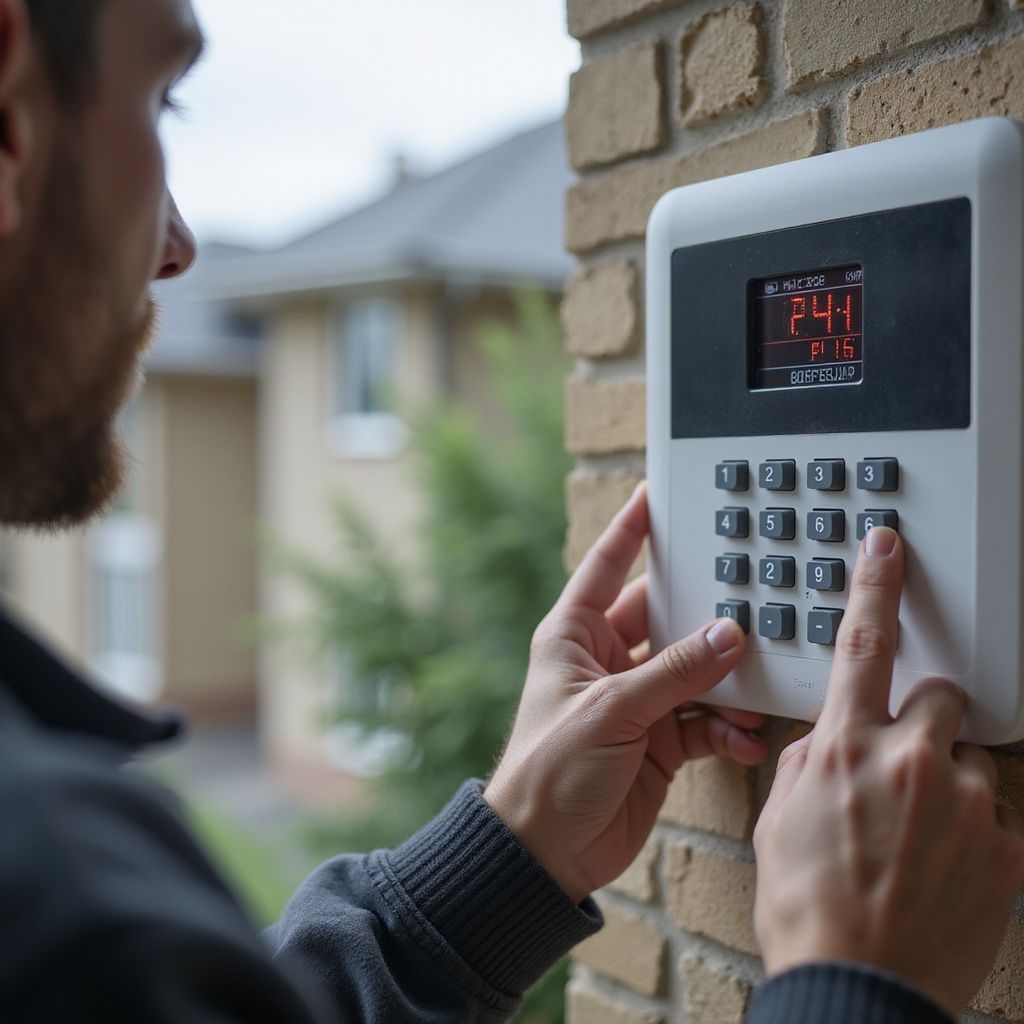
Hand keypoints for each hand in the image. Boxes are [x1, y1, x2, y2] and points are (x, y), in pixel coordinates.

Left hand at [484, 483, 767, 903]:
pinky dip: (727, 728)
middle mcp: (606, 660)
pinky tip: (747, 738)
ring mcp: (636, 701)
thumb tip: (730, 635)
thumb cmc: (551, 771)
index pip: (605, 566)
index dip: (631, 530)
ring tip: (756, 688)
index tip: (656, 494)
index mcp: (575, 635)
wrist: (546, 852)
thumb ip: (675, 672)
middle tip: (749, 600)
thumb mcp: (612, 710)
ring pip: (694, 671)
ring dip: (726, 681)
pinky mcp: (658, 741)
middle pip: (666, 619)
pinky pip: (703, 721)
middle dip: (706, 616)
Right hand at [753, 527, 1023, 1016]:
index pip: (862, 645)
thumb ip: (809, 760)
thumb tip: (831, 741)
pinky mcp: (1007, 849)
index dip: (875, 587)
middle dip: (925, 717)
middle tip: (903, 762)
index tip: (887, 547)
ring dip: (946, 783)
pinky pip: (997, 816)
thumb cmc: (807, 905)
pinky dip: (973, 831)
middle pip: (941, 697)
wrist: (857, 985)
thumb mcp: (780, 818)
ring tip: (918, 837)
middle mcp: (910, 762)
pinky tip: (941, 867)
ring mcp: (965, 804)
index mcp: (845, 747)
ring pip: (969, 759)